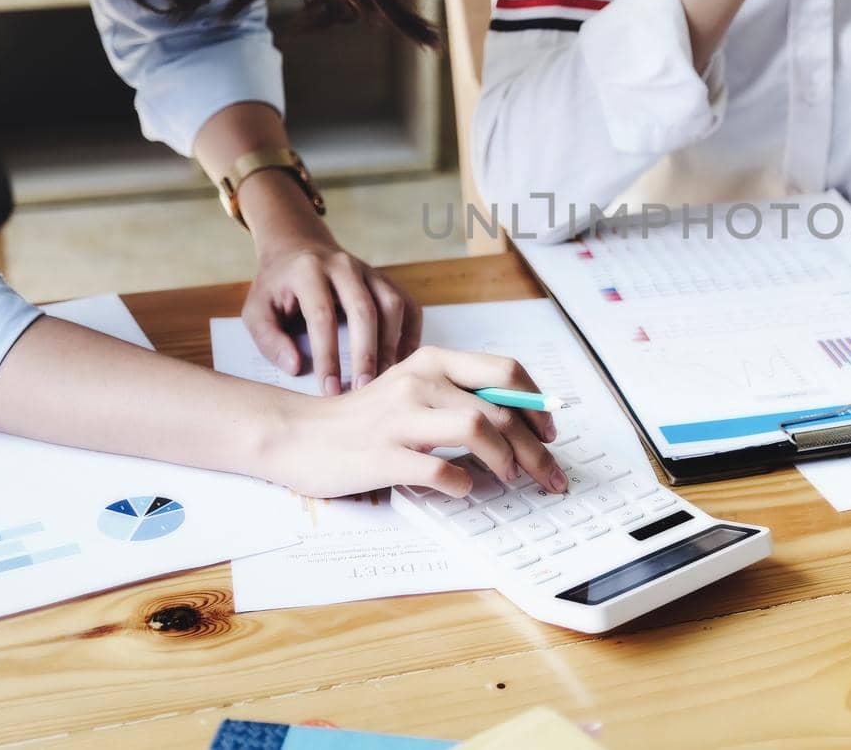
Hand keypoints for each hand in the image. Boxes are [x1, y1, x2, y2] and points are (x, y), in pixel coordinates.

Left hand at [243, 225, 420, 395]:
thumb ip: (269, 340)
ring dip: (391, 344)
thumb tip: (296, 367)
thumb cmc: (276, 286)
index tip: (329, 389)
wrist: (297, 246)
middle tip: (362, 388)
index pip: (322, 316)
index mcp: (308, 272)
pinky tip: (400, 360)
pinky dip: (410, 334)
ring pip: (392, 305)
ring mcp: (368, 271)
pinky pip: (407, 305)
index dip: (328, 355)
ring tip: (383, 378)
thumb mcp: (256, 310)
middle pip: (364, 310)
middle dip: (366, 353)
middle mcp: (343, 266)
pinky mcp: (385, 279)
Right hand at [269, 346, 566, 499]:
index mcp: (434, 360)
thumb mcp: (414, 390)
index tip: (551, 433)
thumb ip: (458, 396)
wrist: (300, 435)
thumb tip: (516, 424)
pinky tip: (463, 489)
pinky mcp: (383, 453)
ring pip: (476, 428)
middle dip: (535, 448)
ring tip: (508, 479)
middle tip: (550, 476)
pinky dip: (461, 483)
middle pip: (500, 408)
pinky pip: (438, 468)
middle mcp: (421, 380)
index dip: (537, 403)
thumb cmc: (365, 419)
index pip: (506, 370)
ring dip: (504, 459)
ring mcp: (400, 416)